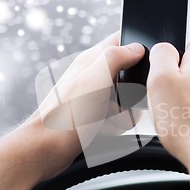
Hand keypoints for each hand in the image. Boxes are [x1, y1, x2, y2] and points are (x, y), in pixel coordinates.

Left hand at [22, 33, 144, 181]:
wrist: (48, 149)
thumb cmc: (65, 115)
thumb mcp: (95, 79)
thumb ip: (116, 57)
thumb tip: (136, 47)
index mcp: (92, 60)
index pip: (121, 41)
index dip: (137, 49)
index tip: (141, 65)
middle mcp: (93, 75)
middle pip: (130, 76)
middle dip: (132, 93)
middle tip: (119, 100)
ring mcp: (94, 96)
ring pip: (127, 101)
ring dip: (124, 114)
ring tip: (107, 119)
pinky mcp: (95, 116)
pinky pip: (118, 119)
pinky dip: (115, 127)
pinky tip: (103, 130)